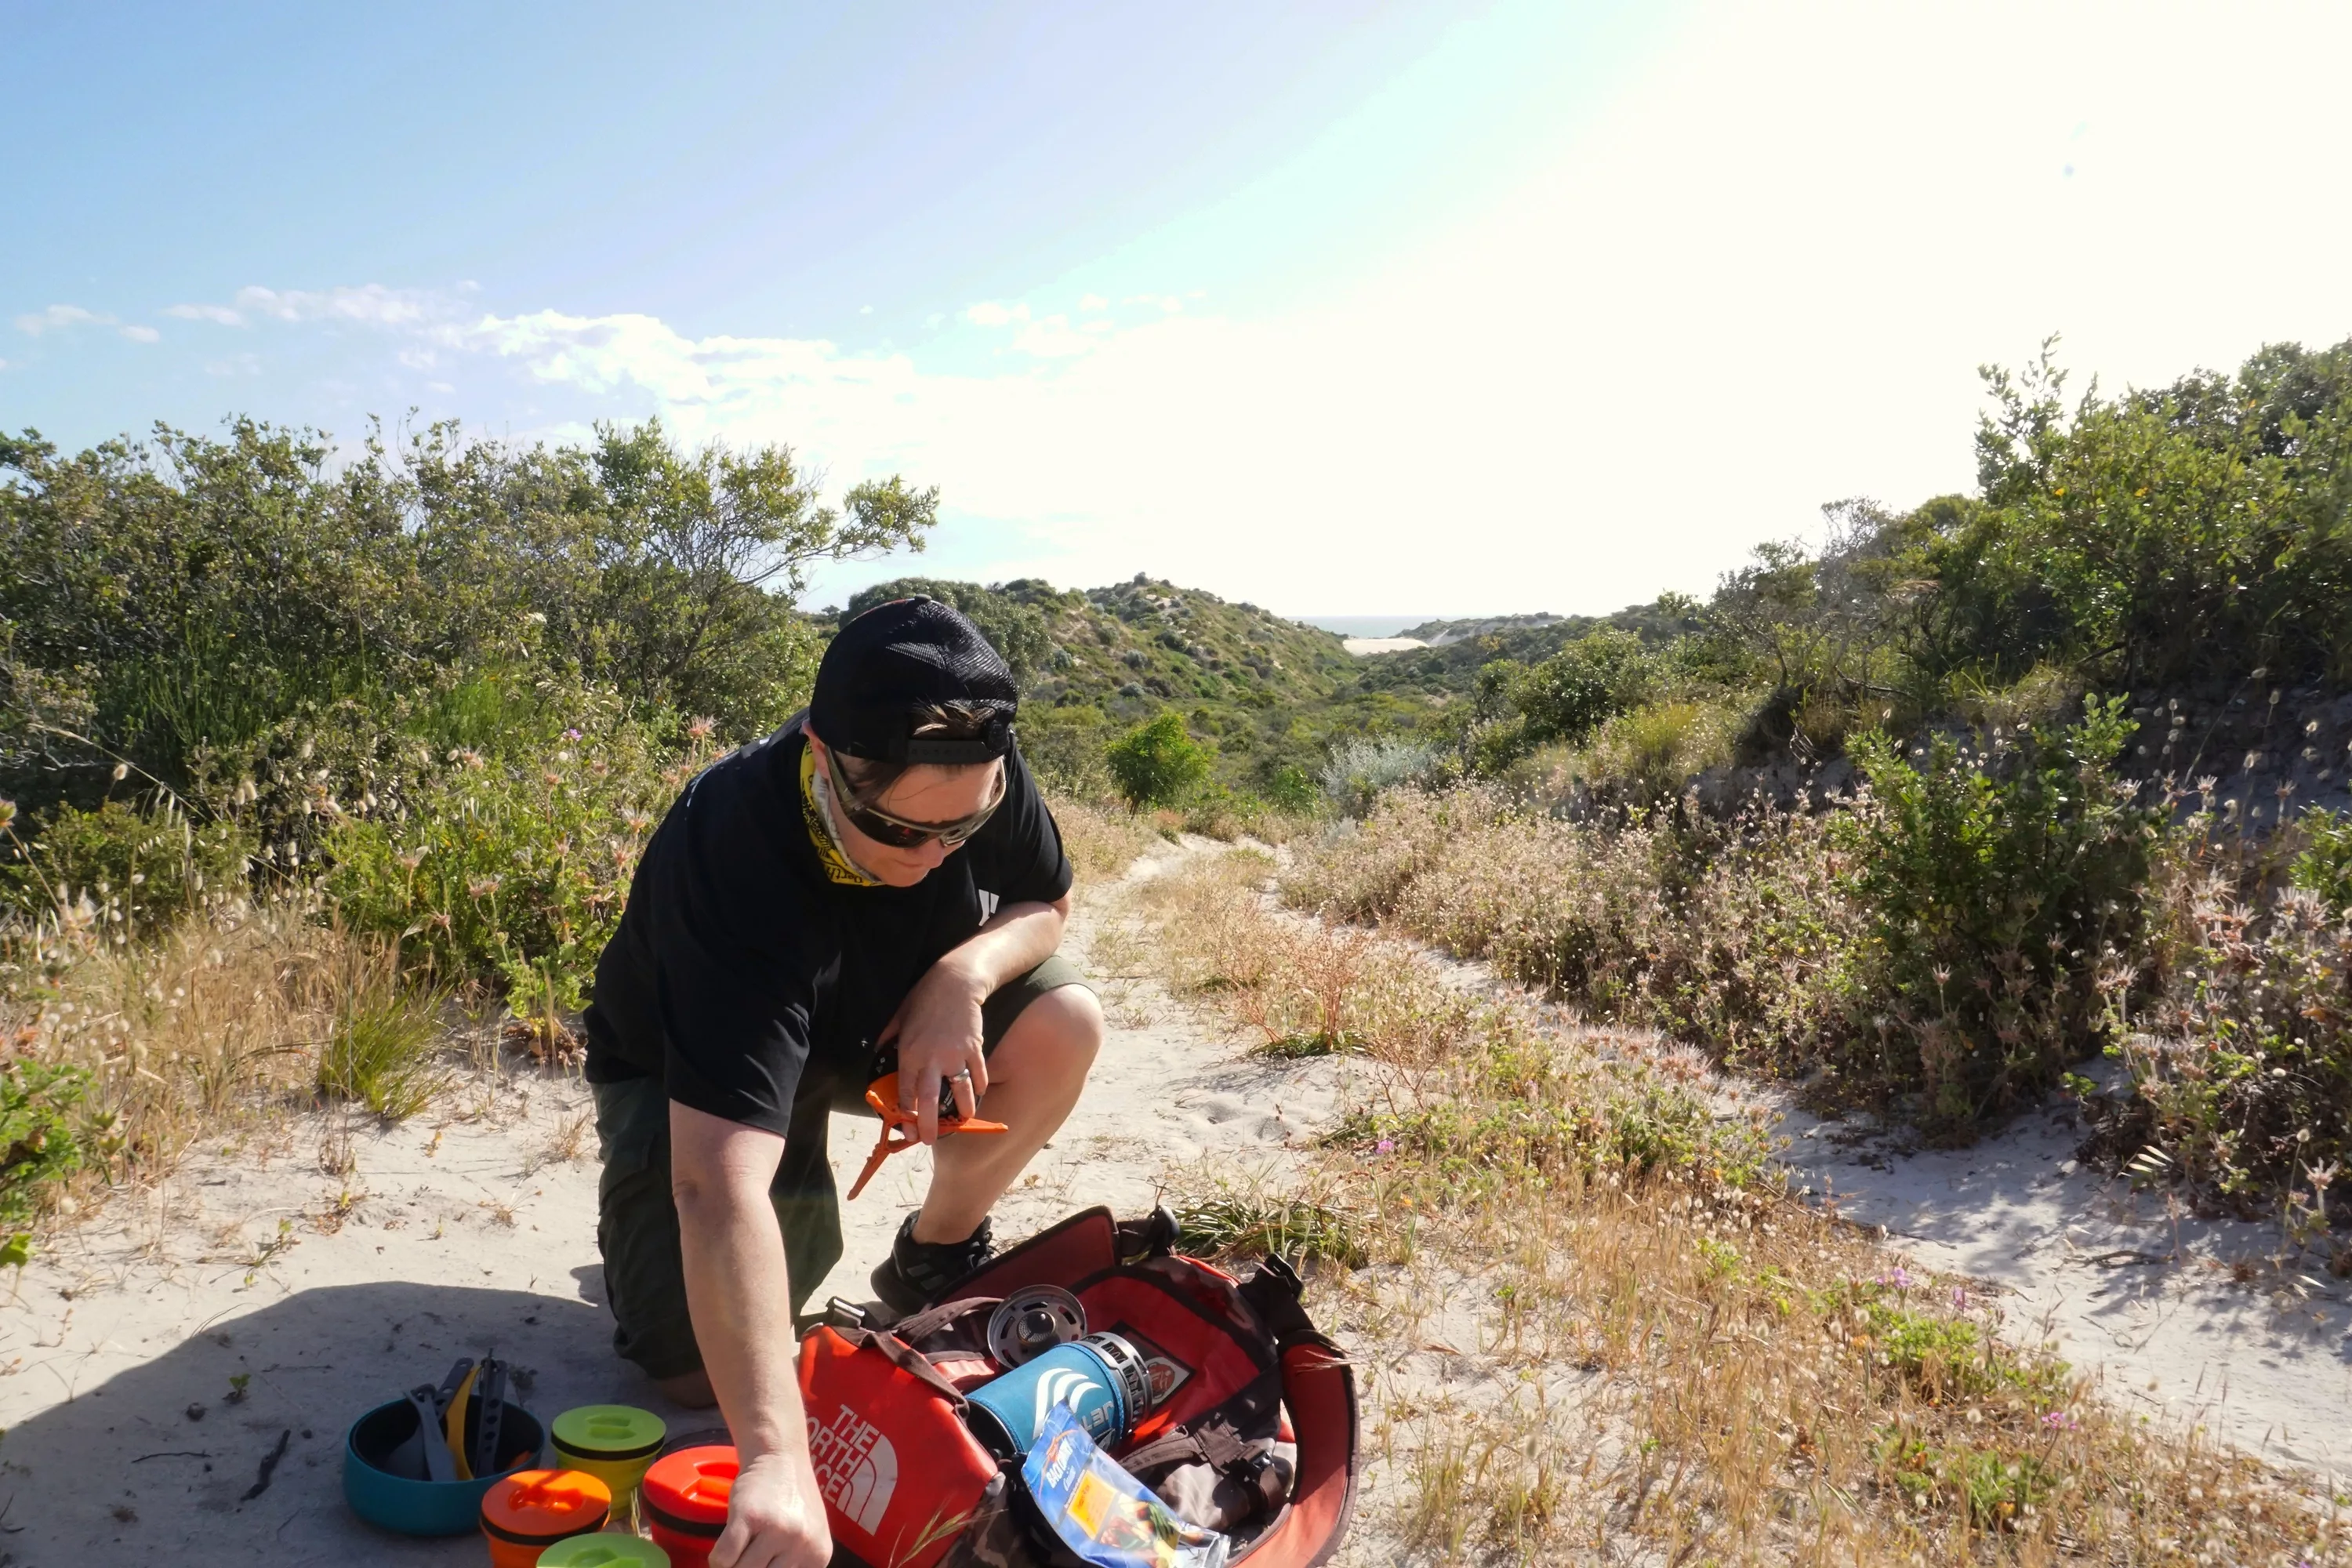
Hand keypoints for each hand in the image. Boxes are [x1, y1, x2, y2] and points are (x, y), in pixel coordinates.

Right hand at [709, 1450, 831, 1567]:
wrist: (780, 1456)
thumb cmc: (790, 1499)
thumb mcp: (807, 1536)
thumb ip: (792, 1563)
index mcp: (819, 1556)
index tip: (760, 1564)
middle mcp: (802, 1545)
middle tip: (745, 1556)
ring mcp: (777, 1530)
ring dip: (732, 1566)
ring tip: (737, 1548)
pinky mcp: (749, 1516)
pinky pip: (723, 1558)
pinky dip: (717, 1559)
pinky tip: (724, 1546)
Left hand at [877, 959, 989, 1143]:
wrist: (955, 982)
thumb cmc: (923, 998)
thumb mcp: (898, 1017)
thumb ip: (888, 1037)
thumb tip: (879, 1050)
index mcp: (909, 1054)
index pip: (906, 1092)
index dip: (906, 1114)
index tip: (907, 1129)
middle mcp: (931, 1060)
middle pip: (929, 1100)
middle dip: (930, 1125)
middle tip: (930, 1141)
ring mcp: (955, 1055)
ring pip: (959, 1091)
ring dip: (963, 1110)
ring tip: (964, 1120)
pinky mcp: (973, 1049)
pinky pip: (977, 1074)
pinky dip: (978, 1086)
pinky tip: (977, 1093)